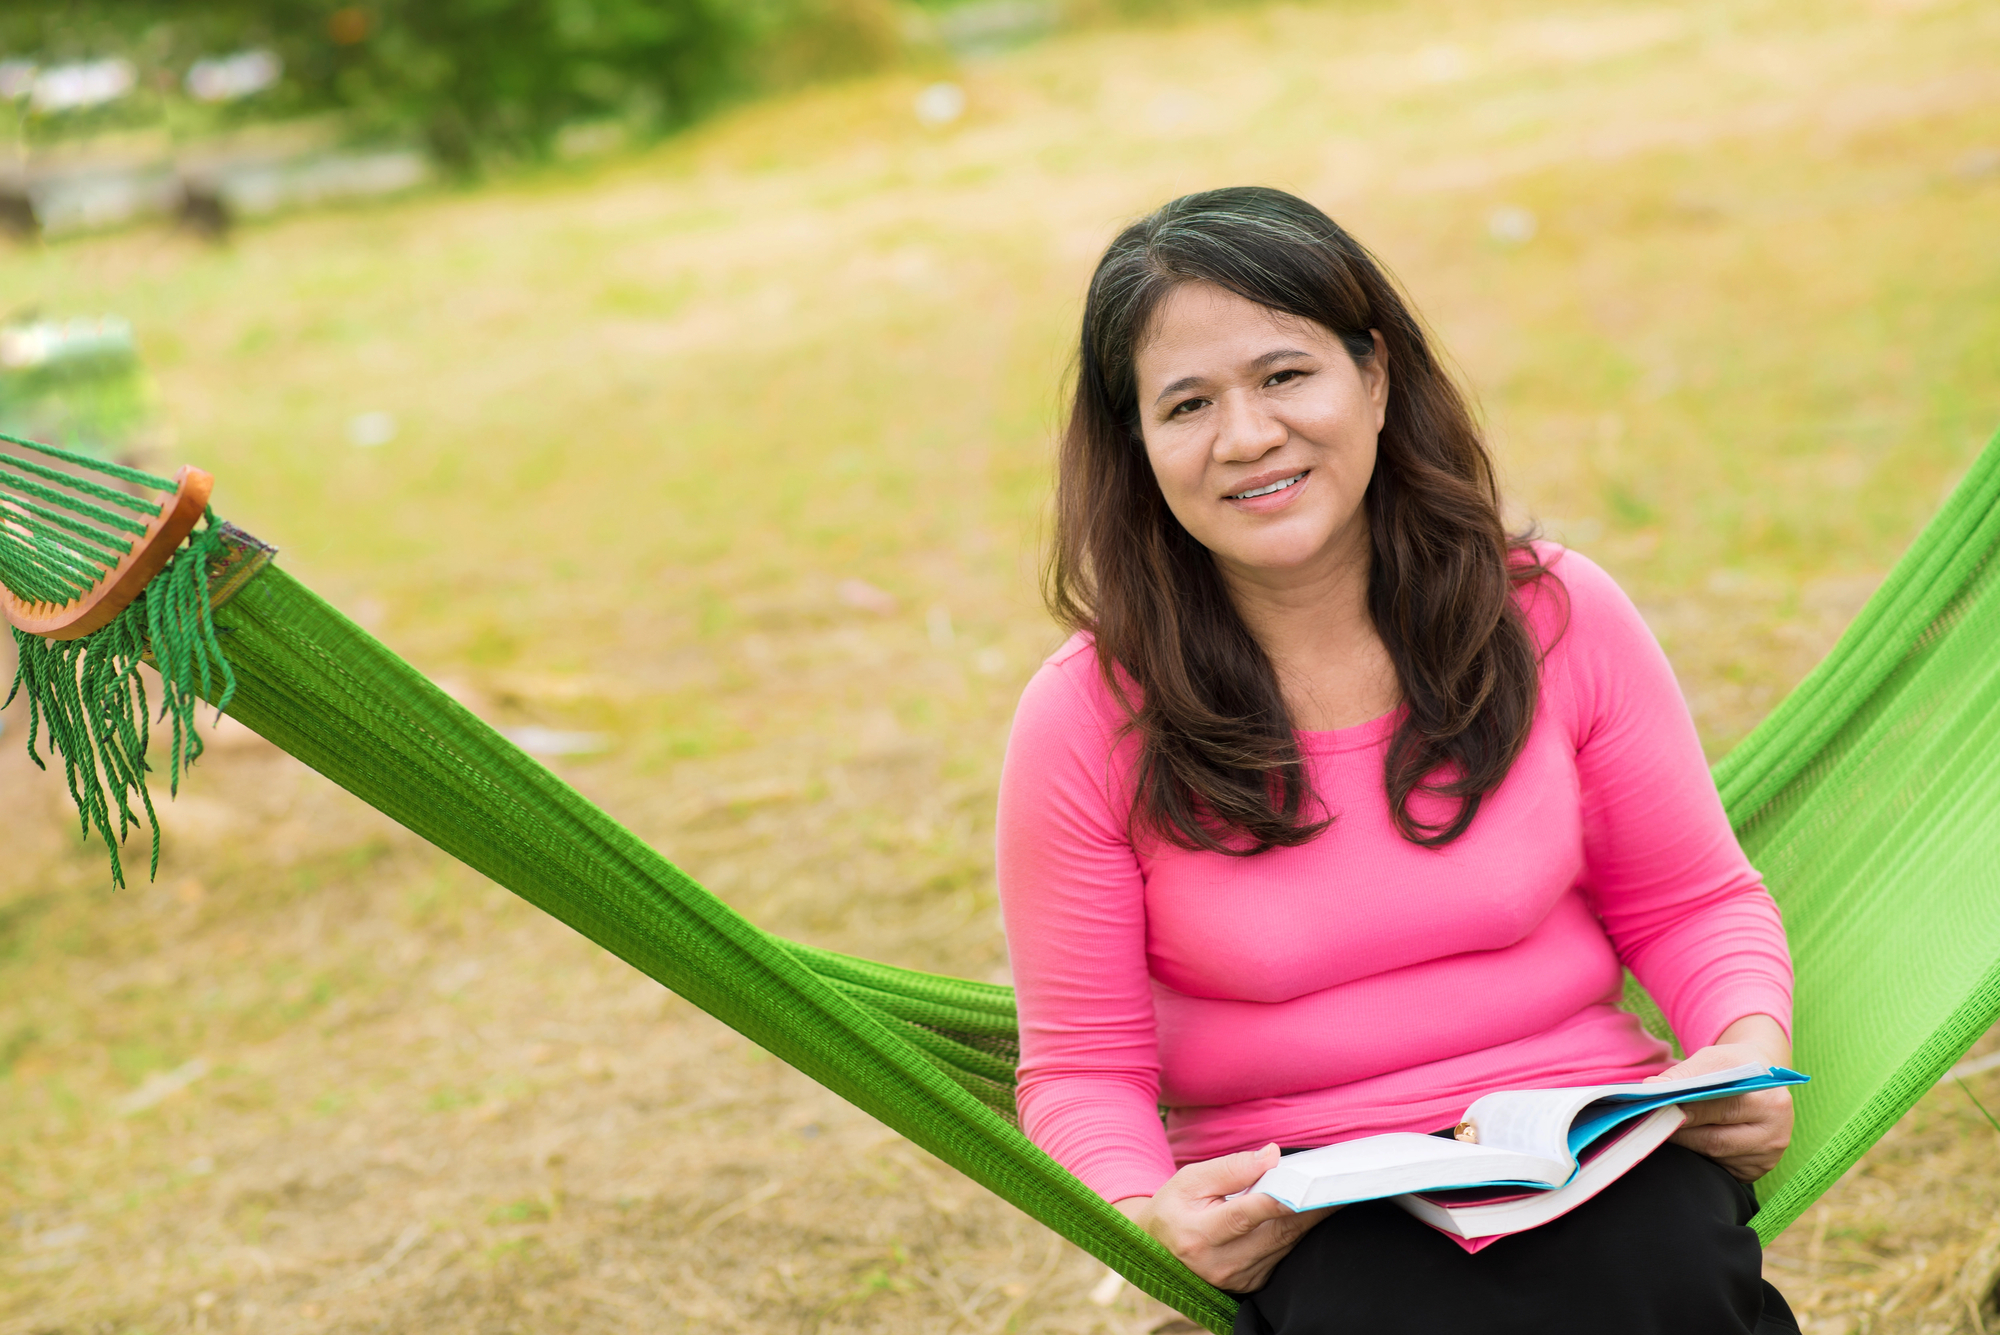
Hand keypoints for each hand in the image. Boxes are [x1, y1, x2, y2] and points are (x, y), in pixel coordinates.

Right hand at [1113, 1145, 1336, 1292]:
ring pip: (1285, 1244)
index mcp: (1199, 1235)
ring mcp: (1237, 1278)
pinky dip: (1297, 1231)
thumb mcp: (1191, 1179)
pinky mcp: (1251, 1283)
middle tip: (1341, 1183)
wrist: (1157, 1248)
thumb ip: (1231, 1168)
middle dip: (1311, 1207)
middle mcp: (1220, 1263)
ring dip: (1311, 1218)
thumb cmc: (1174, 1207)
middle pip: (1276, 1232)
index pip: (1246, 1215)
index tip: (1310, 1184)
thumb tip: (1272, 1157)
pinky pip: (1282, 1253)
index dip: (1280, 1199)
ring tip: (1334, 1191)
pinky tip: (1312, 1211)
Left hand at [1647, 1013, 1792, 1182]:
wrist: (1760, 1081)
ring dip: (1686, 1144)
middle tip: (1650, 1122)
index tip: (1658, 1108)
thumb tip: (1652, 1088)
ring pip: (1713, 1156)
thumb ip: (1685, 1074)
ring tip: (1664, 1128)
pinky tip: (1689, 1140)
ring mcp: (1767, 1158)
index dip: (1686, 1111)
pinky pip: (1718, 1167)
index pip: (1721, 1110)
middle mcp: (1776, 1135)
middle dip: (1679, 1130)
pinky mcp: (1755, 1171)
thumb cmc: (1734, 1067)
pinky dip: (1698, 1154)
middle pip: (1715, 1140)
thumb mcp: (1714, 1059)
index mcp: (1772, 1103)